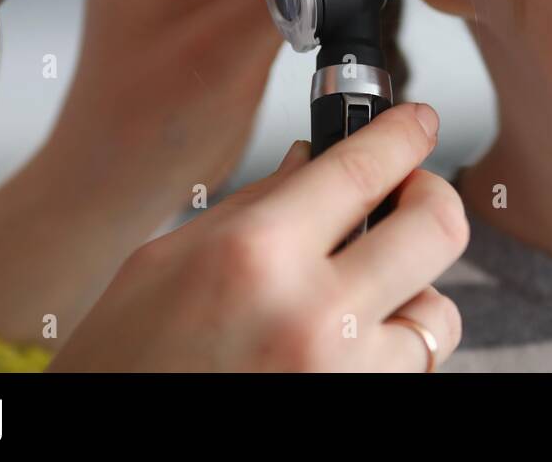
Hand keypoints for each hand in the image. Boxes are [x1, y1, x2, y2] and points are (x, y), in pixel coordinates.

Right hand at [50, 103, 466, 371]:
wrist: (113, 450)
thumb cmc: (124, 365)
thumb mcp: (165, 262)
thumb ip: (254, 205)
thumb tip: (315, 160)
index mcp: (253, 256)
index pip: (365, 166)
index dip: (405, 133)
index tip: (417, 122)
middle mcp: (311, 316)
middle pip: (437, 227)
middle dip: (433, 197)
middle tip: (412, 192)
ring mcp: (343, 375)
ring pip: (439, 310)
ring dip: (413, 290)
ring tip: (360, 294)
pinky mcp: (359, 410)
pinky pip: (415, 366)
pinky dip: (393, 345)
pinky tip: (348, 340)